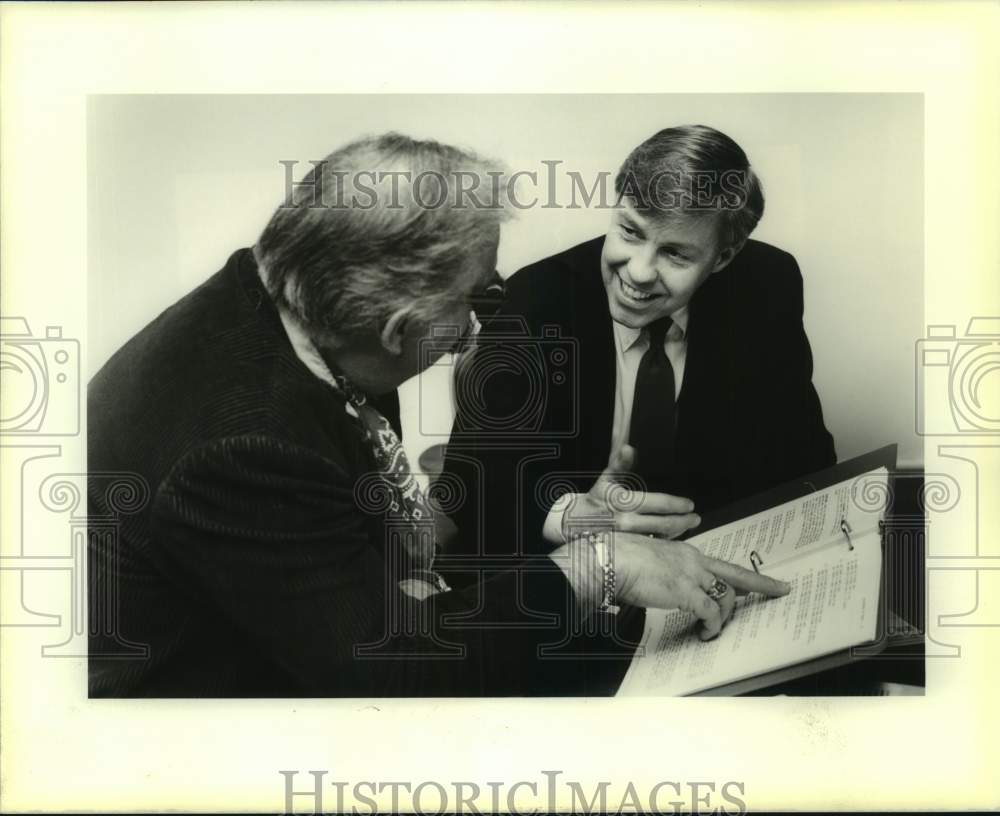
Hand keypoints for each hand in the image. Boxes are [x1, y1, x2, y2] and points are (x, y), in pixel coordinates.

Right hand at [553, 533, 790, 640]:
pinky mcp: (685, 591)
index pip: (720, 565)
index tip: (760, 580)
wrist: (608, 559)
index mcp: (684, 552)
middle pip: (735, 575)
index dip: (741, 575)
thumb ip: (662, 572)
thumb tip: (663, 587)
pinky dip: (711, 626)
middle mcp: (693, 560)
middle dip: (761, 585)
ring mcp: (691, 574)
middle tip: (781, 590)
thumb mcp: (646, 562)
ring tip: (712, 631)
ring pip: (725, 597)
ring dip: (723, 618)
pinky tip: (704, 634)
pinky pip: (710, 612)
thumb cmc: (617, 559)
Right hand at [557, 444, 700, 540]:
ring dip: (676, 533)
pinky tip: (671, 537)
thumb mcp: (605, 478)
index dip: (676, 504)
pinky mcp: (627, 548)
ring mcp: (628, 537)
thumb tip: (629, 447)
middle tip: (695, 518)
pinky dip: (663, 542)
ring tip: (687, 527)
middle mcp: (627, 521)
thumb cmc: (595, 499)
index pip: (658, 503)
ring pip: (659, 537)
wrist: (575, 522)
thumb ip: (620, 464)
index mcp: (625, 502)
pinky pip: (650, 546)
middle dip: (683, 522)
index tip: (689, 504)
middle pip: (663, 524)